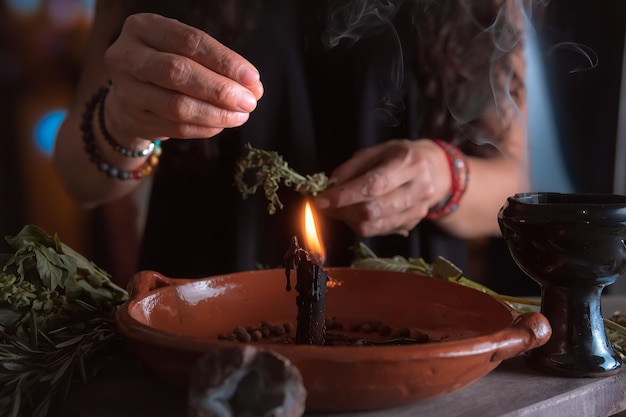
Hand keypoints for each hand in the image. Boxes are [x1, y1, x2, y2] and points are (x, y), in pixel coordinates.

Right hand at [103, 13, 263, 141]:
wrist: (129, 91)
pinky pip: (175, 128)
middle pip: (178, 73)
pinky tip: (221, 124)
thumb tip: (252, 86)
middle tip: (249, 102)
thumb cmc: (166, 62)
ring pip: (177, 106)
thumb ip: (215, 62)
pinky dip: (204, 128)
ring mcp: (126, 90)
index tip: (252, 78)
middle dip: (220, 90)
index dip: (224, 61)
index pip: (189, 42)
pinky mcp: (133, 119)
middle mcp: (127, 56)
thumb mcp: (183, 50)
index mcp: (143, 28)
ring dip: (216, 114)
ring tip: (240, 116)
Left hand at [312, 139, 449, 236]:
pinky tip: (353, 215)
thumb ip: (353, 167)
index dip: (344, 195)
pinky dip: (360, 225)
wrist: (436, 171)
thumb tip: (330, 186)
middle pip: (374, 210)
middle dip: (342, 211)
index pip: (374, 185)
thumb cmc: (401, 156)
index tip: (321, 200)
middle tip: (324, 207)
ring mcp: (417, 210)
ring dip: (348, 220)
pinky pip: (379, 231)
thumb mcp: (378, 150)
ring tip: (337, 210)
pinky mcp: (412, 224)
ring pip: (375, 225)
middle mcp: (418, 189)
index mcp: (409, 163)